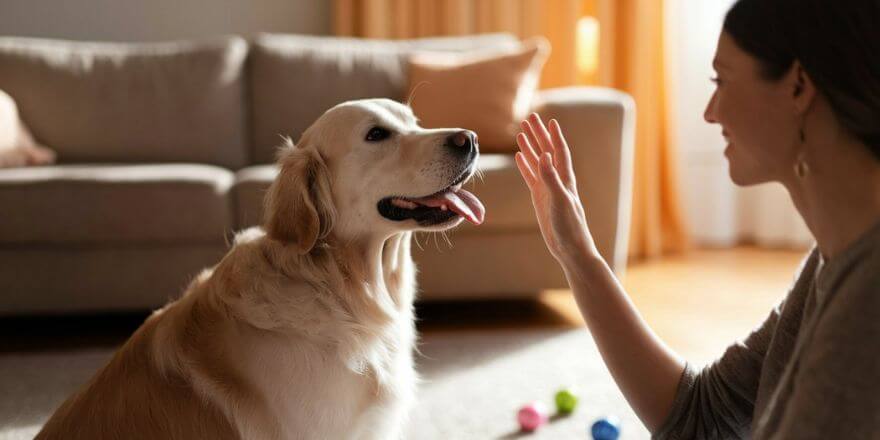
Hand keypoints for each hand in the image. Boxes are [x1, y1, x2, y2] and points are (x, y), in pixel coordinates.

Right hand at [515, 113, 598, 268]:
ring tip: (520, 132)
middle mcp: (557, 180)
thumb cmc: (569, 225)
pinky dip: (525, 165)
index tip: (548, 120)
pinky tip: (519, 157)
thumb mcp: (560, 200)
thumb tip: (543, 155)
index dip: (554, 136)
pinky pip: (531, 177)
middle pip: (546, 151)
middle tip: (528, 118)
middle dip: (538, 135)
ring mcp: (548, 188)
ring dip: (530, 147)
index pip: (559, 151)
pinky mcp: (540, 198)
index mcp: (565, 178)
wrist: (570, 247)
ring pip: (537, 162)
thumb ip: (551, 178)